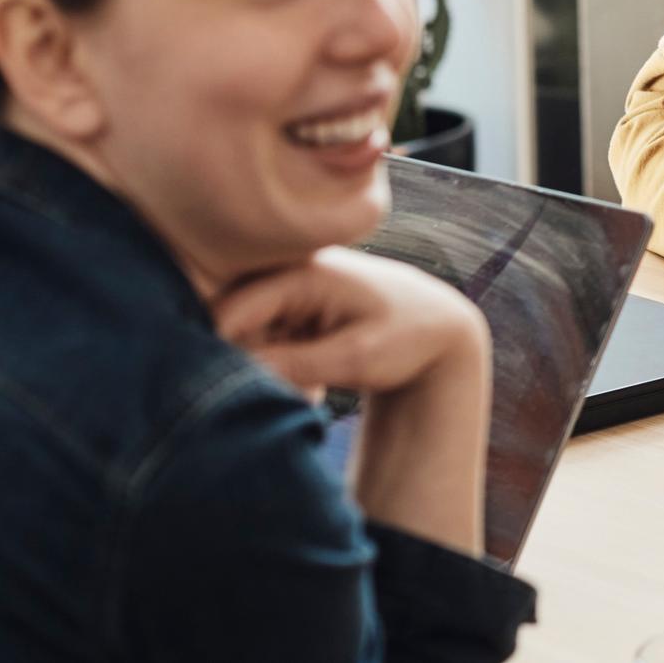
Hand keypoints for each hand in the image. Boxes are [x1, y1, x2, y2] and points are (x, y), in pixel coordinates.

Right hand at [212, 247, 488, 398]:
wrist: (438, 326)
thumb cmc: (406, 339)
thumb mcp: (357, 358)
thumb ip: (295, 364)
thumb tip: (236, 374)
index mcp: (303, 272)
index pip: (227, 314)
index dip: (225, 356)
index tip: (248, 393)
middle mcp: (287, 268)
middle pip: (228, 323)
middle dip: (247, 363)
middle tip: (294, 394)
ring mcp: (287, 283)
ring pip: (241, 334)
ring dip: (262, 366)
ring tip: (309, 389)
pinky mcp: (289, 301)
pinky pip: (258, 336)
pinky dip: (275, 362)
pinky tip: (309, 380)